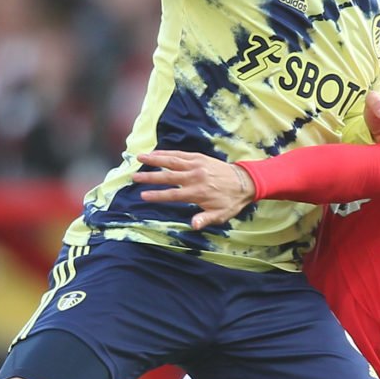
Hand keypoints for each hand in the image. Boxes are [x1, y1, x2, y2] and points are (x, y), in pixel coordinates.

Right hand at [132, 150, 256, 228]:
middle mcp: (195, 177)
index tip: (143, 195)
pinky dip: (167, 153)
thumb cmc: (230, 201)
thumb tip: (193, 225)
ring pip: (171, 161)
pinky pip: (180, 154)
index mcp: (198, 192)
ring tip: (139, 158)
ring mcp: (197, 165)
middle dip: (150, 177)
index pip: (173, 194)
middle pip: (168, 176)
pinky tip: (156, 153)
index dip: (157, 195)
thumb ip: (205, 219)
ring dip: (154, 159)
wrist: (245, 181)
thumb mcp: (220, 215)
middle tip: (134, 176)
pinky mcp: (199, 157)